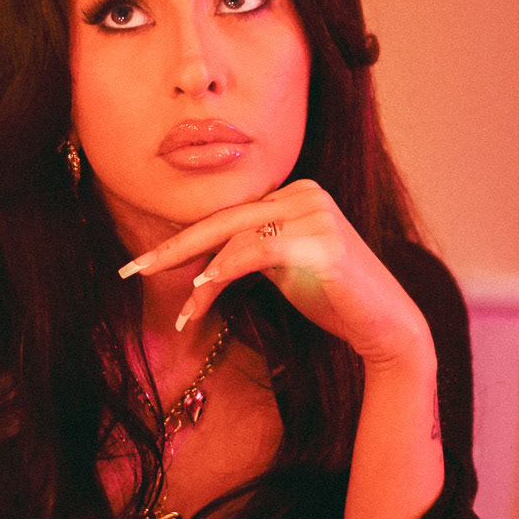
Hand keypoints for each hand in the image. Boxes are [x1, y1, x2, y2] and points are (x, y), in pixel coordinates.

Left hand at [121, 180, 432, 373]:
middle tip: (132, 269)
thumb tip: (201, 263)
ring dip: (198, 275)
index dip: (184, 242)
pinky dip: (226, 268)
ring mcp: (314, 212)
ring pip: (235, 238)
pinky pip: (258, 250)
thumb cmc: (333, 301)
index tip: (144, 263)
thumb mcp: (283, 270)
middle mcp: (303, 193)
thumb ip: (248, 255)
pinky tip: (203, 286)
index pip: (227, 218)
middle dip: (173, 248)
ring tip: (177, 307)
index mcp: (293, 194)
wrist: (386, 325)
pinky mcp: (320, 239)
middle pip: (222, 220)